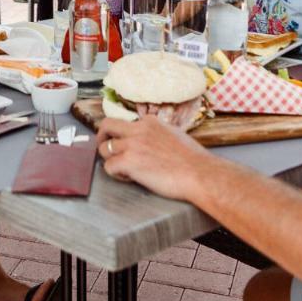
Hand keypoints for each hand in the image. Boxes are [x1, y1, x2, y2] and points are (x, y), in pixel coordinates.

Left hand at [96, 116, 211, 200]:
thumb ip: (158, 135)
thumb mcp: (174, 135)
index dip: (125, 136)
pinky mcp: (129, 161)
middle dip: (102, 137)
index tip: (128, 146)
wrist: (199, 173)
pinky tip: (129, 178)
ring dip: (111, 160)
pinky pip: (108, 166)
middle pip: (107, 125)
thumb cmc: (194, 161)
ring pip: (104, 148)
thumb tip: (153, 142)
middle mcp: (138, 129)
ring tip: (124, 171)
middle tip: (105, 148)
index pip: (127, 124)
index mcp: (150, 122)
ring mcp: (132, 144)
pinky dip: (115, 174)